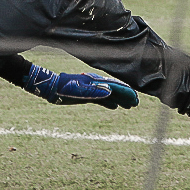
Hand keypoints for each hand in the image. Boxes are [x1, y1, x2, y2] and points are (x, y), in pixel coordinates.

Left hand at [22, 65, 138, 108]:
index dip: (126, 93)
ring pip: (110, 95)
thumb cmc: (65, 87)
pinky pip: (102, 99)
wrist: (52, 87)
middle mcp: (96, 85)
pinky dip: (109, 103)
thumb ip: (94, 91)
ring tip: (129, 106)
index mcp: (97, 83)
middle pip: (115, 91)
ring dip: (120, 100)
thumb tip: (109, 91)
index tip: (135, 99)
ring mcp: (92, 90)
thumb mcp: (79, 90)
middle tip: (136, 103)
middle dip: (126, 96)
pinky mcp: (87, 95)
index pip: (115, 88)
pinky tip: (114, 107)